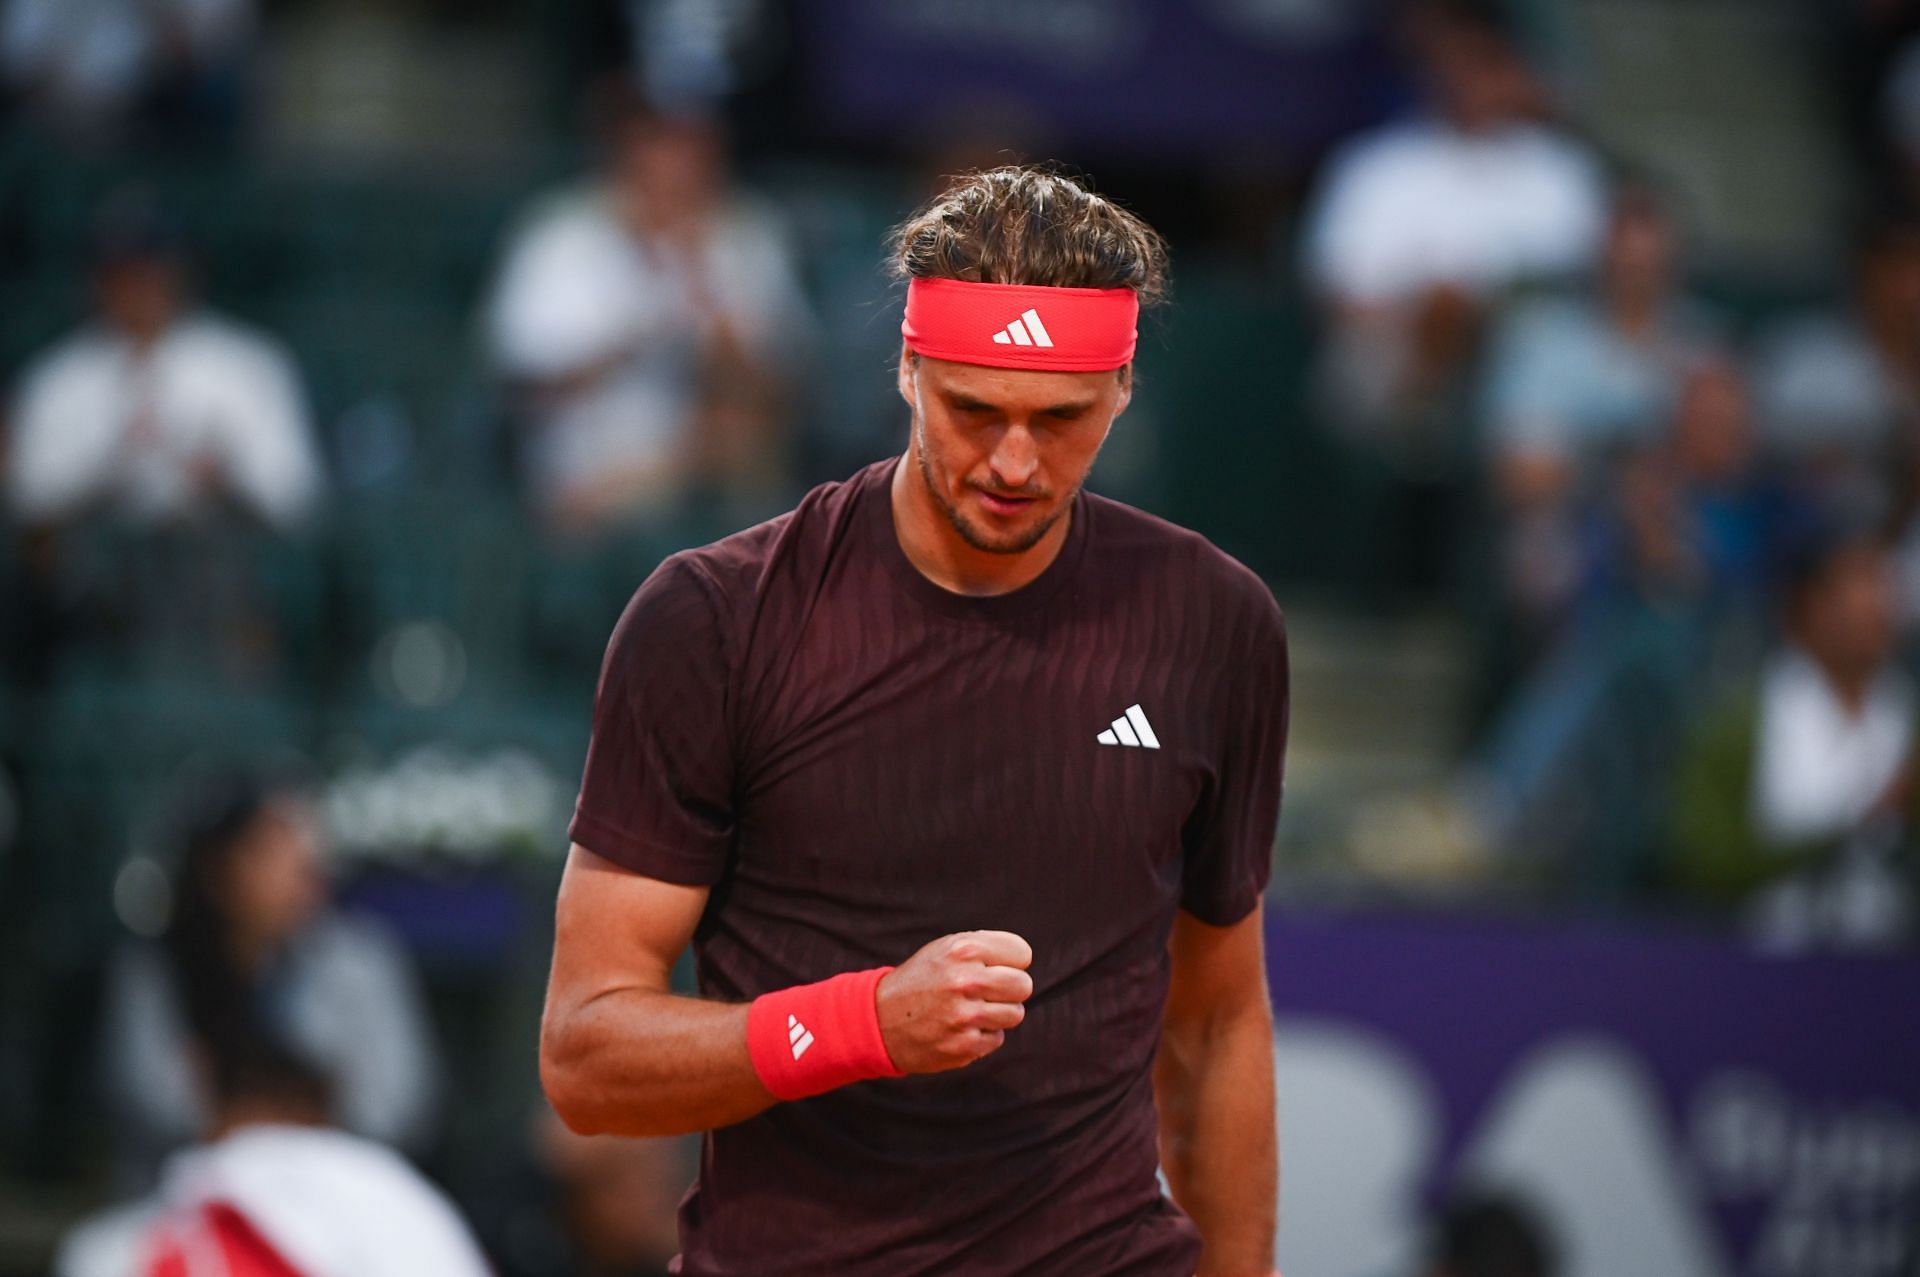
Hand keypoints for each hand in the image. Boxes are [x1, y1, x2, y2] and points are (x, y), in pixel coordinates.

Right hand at [876, 930, 1033, 1073]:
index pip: (1021, 954)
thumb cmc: (922, 980)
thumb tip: (1023, 961)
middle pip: (1023, 985)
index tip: (994, 966)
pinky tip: (960, 1028)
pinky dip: (983, 1035)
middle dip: (1011, 988)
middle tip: (989, 991)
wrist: (879, 1020)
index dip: (1010, 961)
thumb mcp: (945, 949)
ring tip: (972, 1009)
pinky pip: (997, 1038)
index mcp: (962, 950)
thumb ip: (985, 948)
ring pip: (1015, 1014)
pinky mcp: (964, 1046)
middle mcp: (965, 980)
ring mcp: (965, 1016)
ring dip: (998, 1013)